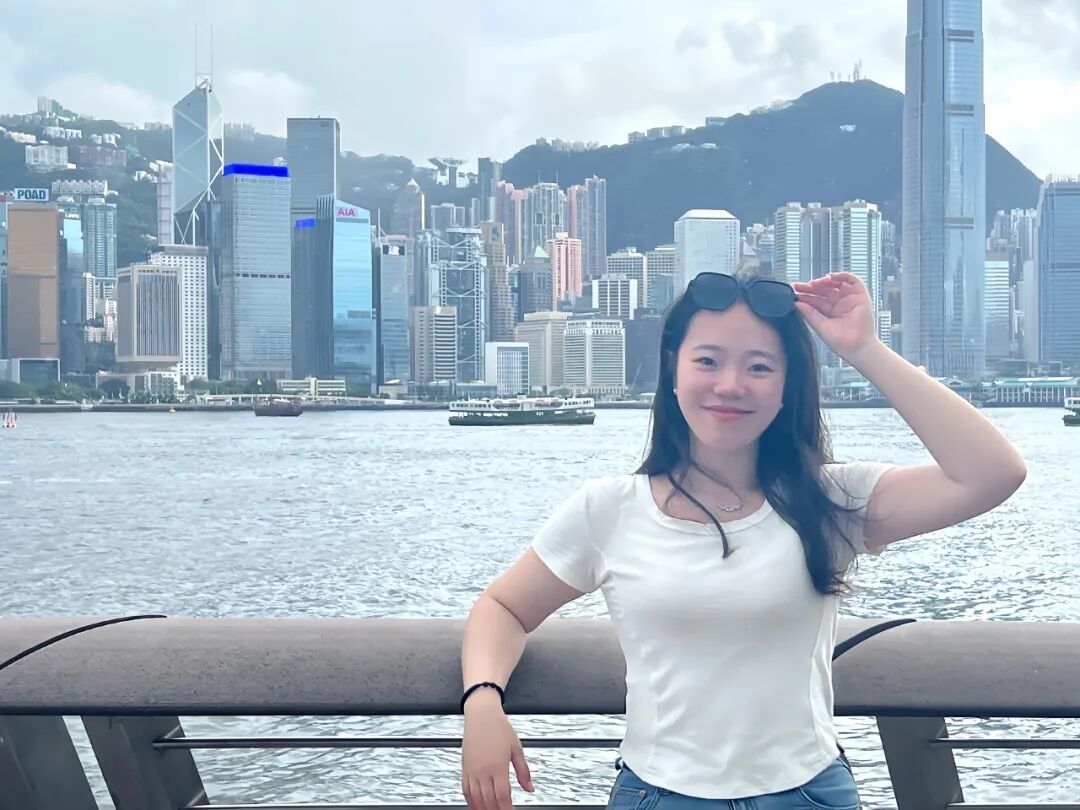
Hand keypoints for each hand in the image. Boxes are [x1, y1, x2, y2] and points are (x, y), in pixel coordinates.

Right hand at [462, 693, 533, 809]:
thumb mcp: (516, 748)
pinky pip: (465, 790)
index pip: (503, 796)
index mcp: (498, 766)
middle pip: (489, 801)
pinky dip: (470, 801)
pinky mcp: (464, 767)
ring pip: (475, 798)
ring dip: (483, 809)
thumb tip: (530, 788)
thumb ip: (523, 771)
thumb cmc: (499, 727)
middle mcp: (483, 770)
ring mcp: (472, 770)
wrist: (481, 714)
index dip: (508, 809)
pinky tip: (476, 805)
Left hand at [793, 273, 879, 362]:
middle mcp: (841, 304)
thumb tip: (797, 303)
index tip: (795, 291)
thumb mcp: (820, 326)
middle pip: (825, 290)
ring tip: (813, 283)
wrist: (857, 348)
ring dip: (825, 281)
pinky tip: (830, 277)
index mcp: (832, 312)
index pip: (817, 299)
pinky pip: (853, 280)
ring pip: (837, 283)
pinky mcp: (861, 296)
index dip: (806, 294)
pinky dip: (842, 276)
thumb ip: (809, 314)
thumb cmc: (842, 343)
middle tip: (800, 286)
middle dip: (812, 286)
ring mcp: (850, 299)